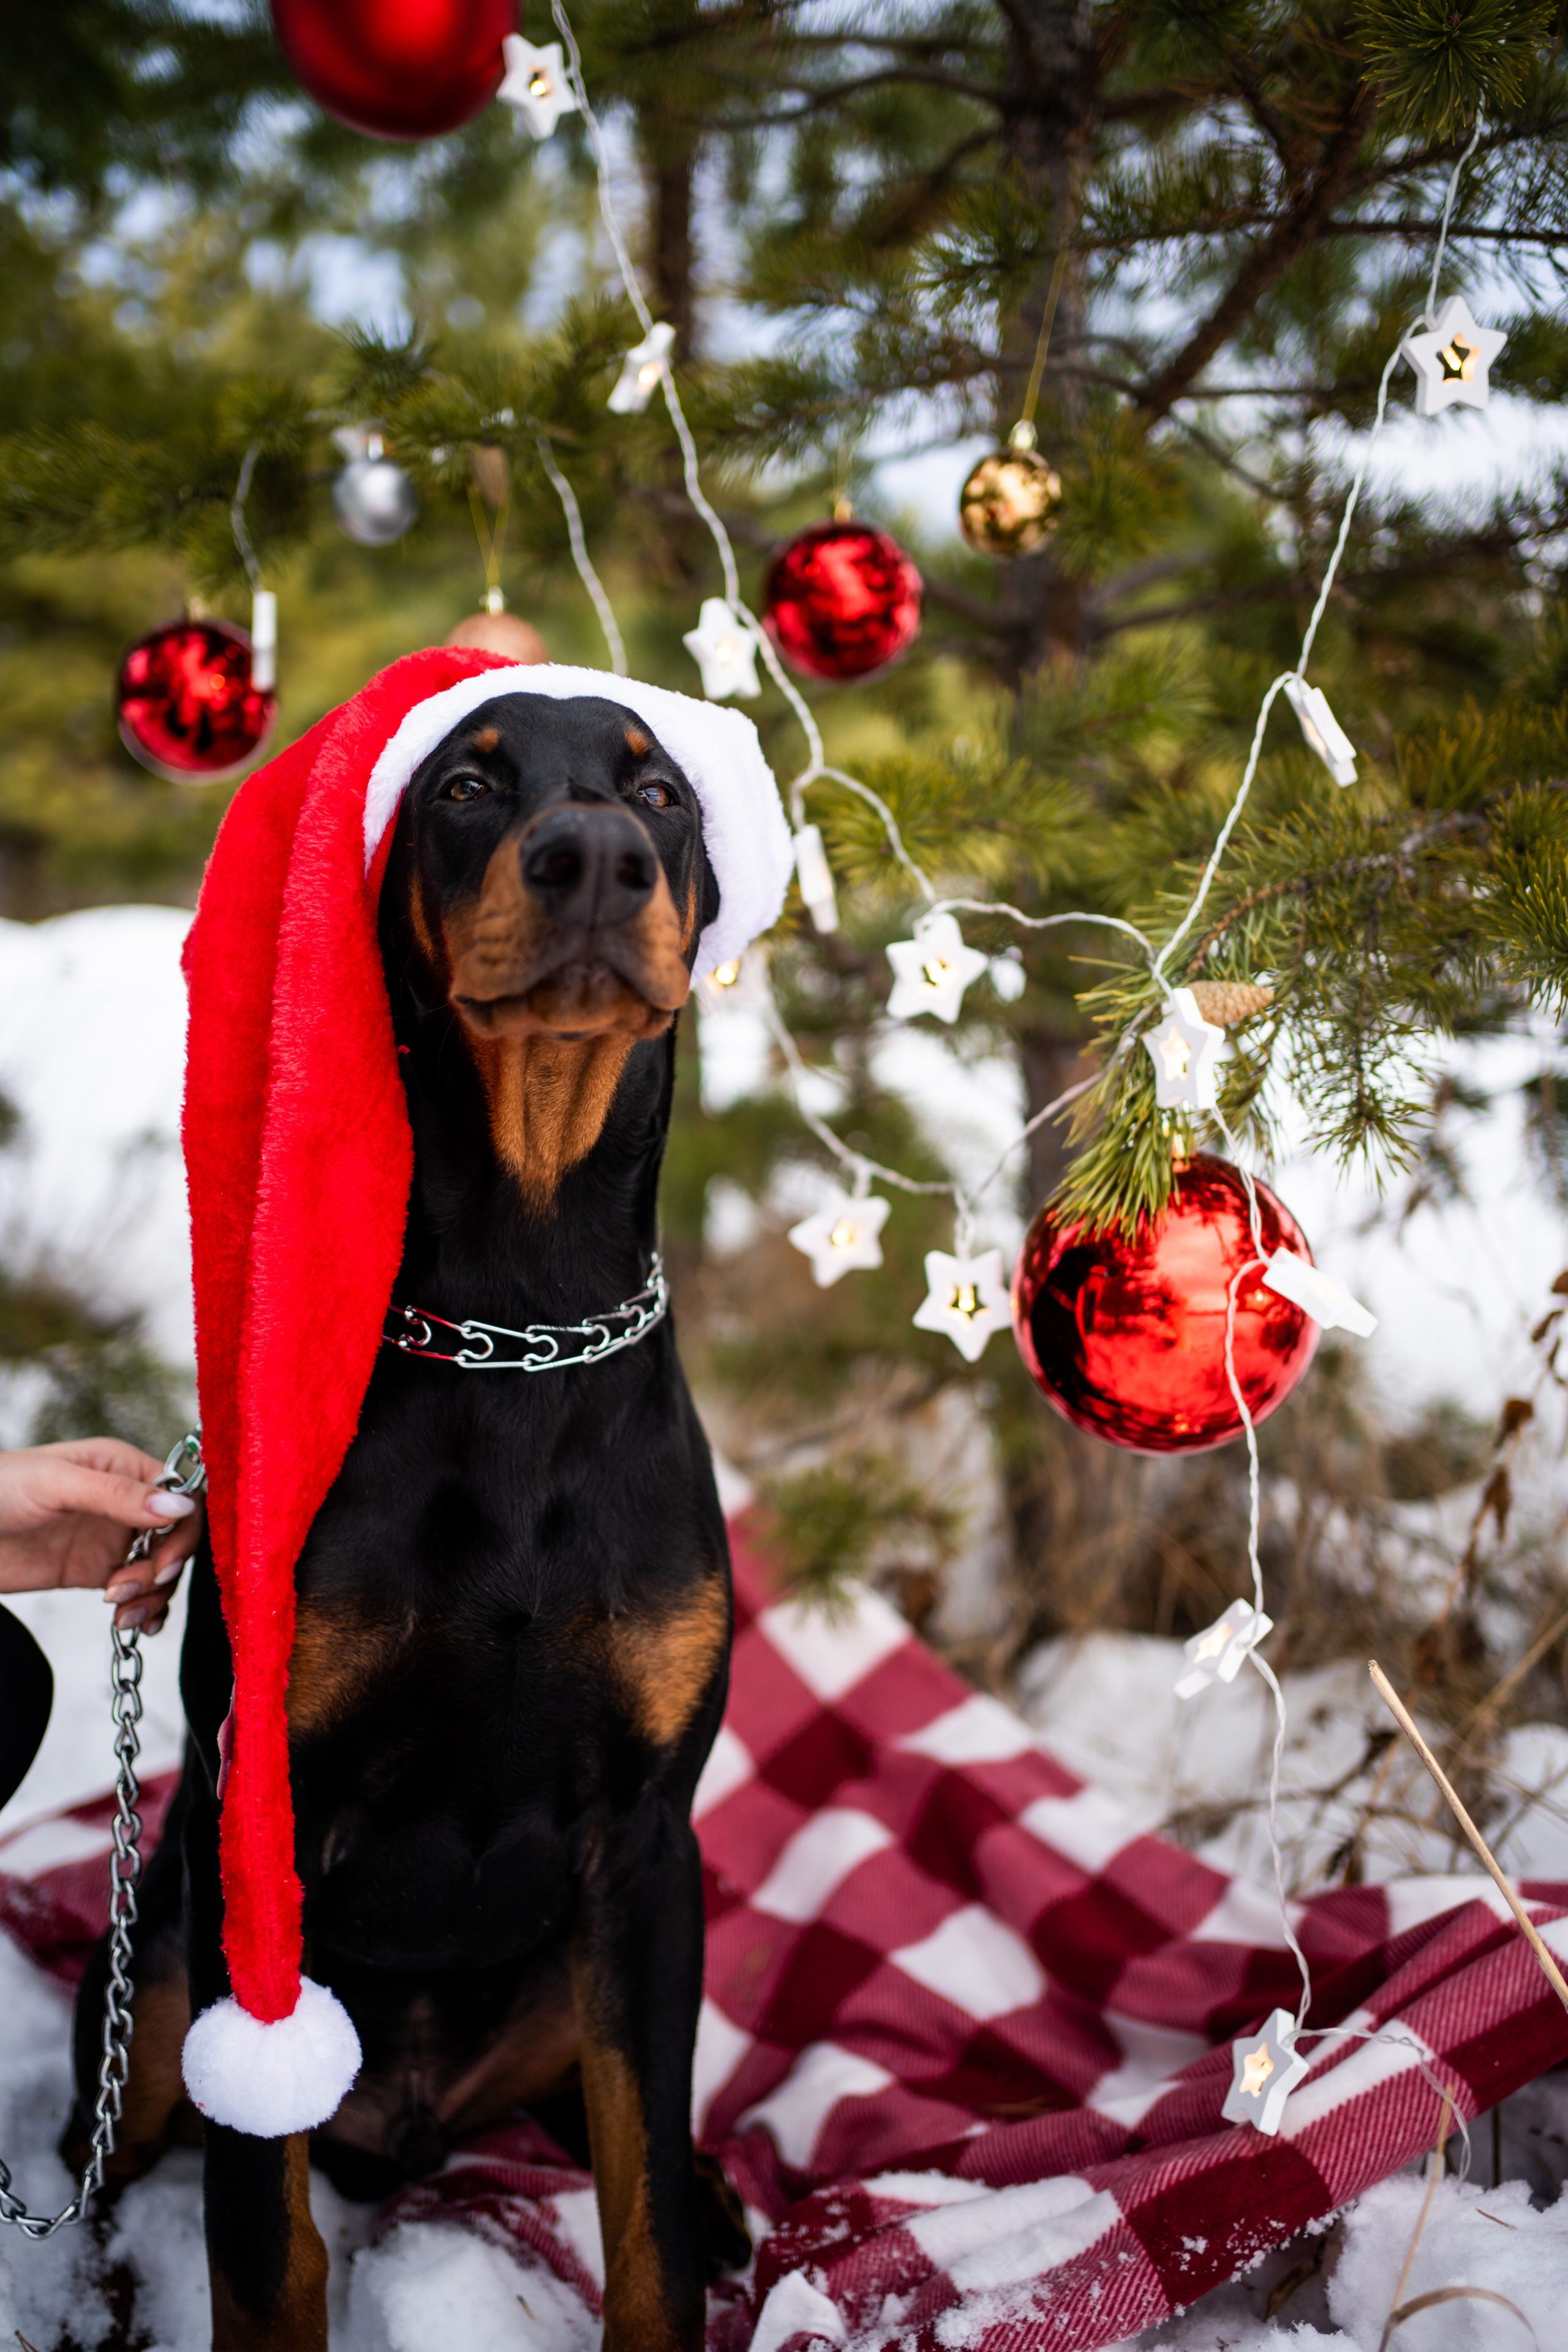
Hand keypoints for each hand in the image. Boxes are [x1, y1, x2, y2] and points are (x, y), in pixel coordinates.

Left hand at [0, 1439, 202, 1633]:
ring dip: (151, 1596)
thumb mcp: (56, 1484)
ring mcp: (112, 1539)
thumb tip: (179, 1507)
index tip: (163, 1562)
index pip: (181, 1497)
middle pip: (176, 1539)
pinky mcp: (96, 1572)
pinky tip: (132, 1623)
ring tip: (121, 1613)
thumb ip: (118, 1495)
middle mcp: (125, 1503)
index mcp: (123, 1468)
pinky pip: (137, 1592)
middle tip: (130, 1589)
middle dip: (163, 1569)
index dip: (183, 1532)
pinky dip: (144, 1610)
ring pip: (160, 1570)